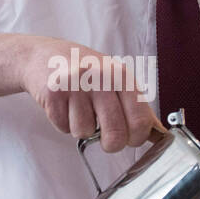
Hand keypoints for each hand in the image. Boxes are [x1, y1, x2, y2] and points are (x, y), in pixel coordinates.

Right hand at [21, 37, 160, 151]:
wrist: (40, 55)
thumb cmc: (83, 70)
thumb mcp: (114, 79)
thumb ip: (136, 105)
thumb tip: (158, 133)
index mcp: (121, 75)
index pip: (140, 121)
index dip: (136, 138)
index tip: (130, 137)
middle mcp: (100, 78)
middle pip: (115, 135)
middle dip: (111, 143)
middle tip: (105, 134)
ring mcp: (75, 85)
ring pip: (85, 132)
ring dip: (81, 127)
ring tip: (77, 107)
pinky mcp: (52, 93)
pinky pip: (63, 128)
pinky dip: (63, 123)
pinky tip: (63, 104)